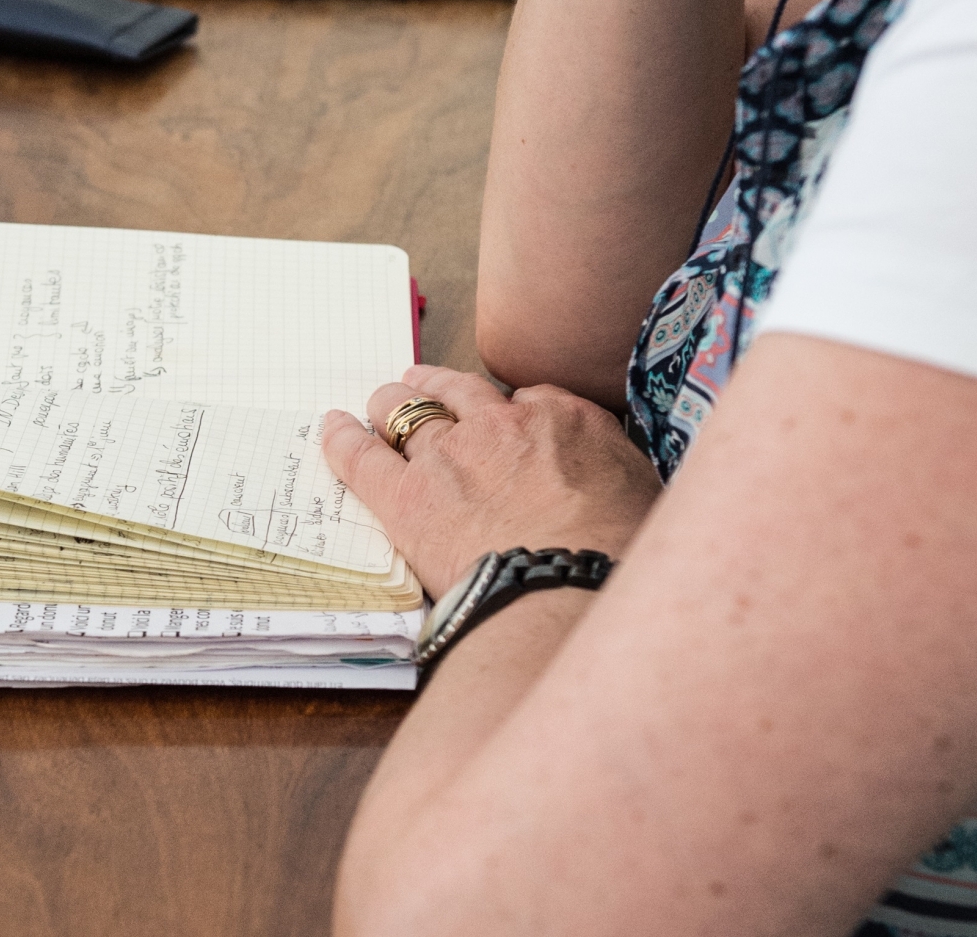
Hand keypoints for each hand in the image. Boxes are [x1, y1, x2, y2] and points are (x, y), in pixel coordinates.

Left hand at [323, 366, 660, 597]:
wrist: (569, 590)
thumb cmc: (620, 556)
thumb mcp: (645, 497)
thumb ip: (616, 471)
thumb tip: (612, 479)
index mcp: (564, 419)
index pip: (530, 400)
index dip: (512, 412)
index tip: (506, 423)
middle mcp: (501, 425)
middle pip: (457, 391)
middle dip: (437, 388)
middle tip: (422, 386)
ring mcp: (448, 455)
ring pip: (406, 411)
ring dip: (391, 406)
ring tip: (380, 403)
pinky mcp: (406, 496)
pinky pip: (361, 455)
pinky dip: (342, 438)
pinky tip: (331, 427)